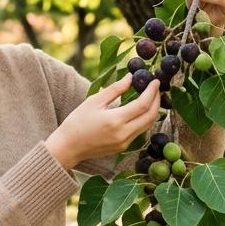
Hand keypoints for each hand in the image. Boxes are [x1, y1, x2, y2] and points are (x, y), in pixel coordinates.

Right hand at [45, 73, 159, 169]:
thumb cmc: (77, 122)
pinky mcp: (123, 148)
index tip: (155, 81)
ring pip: (147, 125)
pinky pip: (139, 132)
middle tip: (156, 88)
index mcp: (116, 120)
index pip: (143, 104)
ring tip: (151, 97)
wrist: (68, 147)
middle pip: (151, 116)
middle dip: (157, 100)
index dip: (152, 92)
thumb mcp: (94, 101)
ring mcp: (124, 143)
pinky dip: (144, 120)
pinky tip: (141, 110)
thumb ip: (115, 89)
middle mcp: (123, 134)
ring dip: (152, 111)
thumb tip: (131, 77)